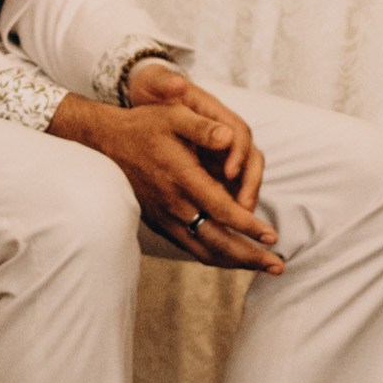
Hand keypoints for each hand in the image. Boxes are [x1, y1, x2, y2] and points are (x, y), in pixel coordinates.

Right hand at [60, 61, 279, 270]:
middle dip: (249, 257)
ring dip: (234, 262)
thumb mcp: (174, 116)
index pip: (221, 211)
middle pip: (216, 242)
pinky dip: (214, 256)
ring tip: (260, 266)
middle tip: (277, 266)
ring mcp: (165, 217)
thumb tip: (231, 136)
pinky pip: (190, 247)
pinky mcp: (159, 223)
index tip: (272, 236)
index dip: (248, 226)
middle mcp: (173, 205)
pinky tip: (231, 256)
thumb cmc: (143, 127)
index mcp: (182, 179)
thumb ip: (203, 127)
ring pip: (203, 251)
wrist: (105, 143)